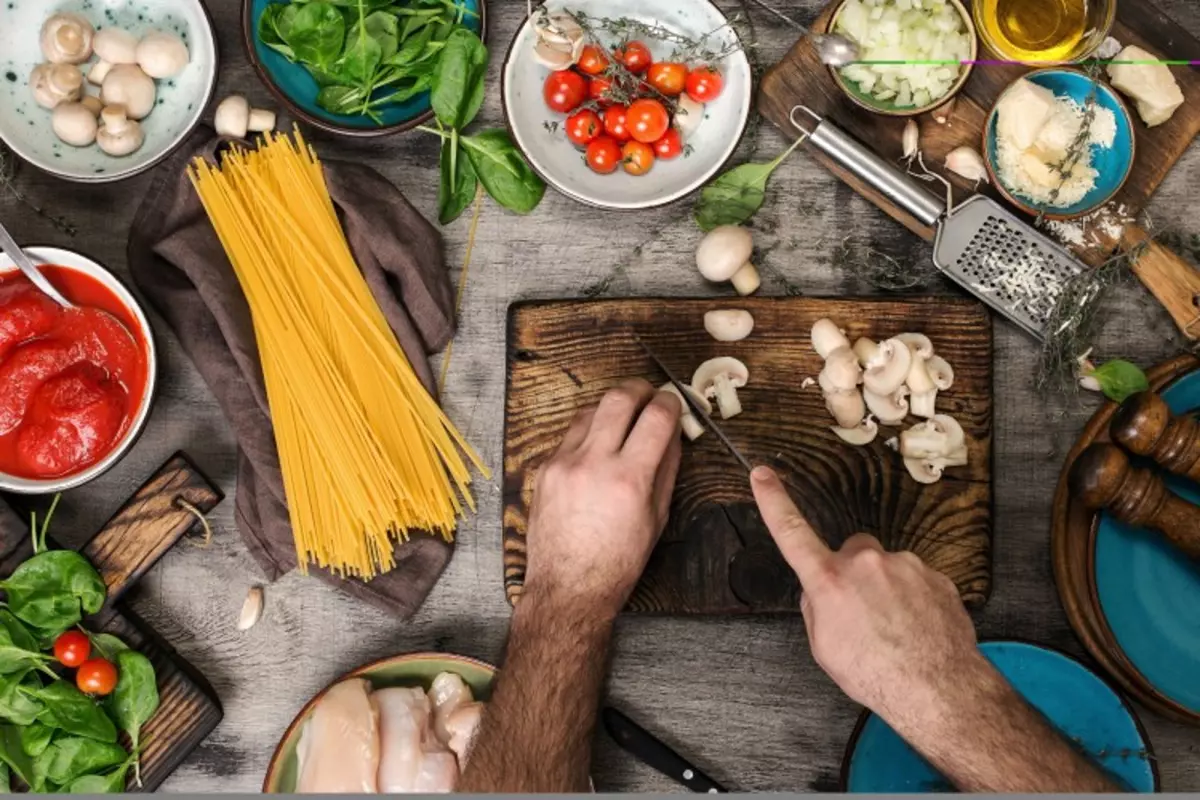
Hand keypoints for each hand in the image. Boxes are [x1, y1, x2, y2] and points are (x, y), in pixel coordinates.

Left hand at [523, 379, 681, 619]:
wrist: (568, 585)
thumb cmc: (619, 560)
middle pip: (618, 397)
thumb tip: (673, 432)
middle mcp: (593, 464)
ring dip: (612, 406)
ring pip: (591, 409)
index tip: (674, 402)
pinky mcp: (545, 468)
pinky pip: (571, 433)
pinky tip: (600, 444)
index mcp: (629, 480)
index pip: (656, 416)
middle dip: (639, 388)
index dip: (670, 401)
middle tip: (649, 394)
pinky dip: (590, 430)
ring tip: (624, 418)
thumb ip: (666, 468)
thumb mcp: (657, 517)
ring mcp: (564, 463)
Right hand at [751, 466, 980, 724]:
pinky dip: (913, 600)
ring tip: (892, 630)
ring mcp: (905, 566)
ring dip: (885, 590)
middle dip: (852, 573)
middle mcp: (866, 564)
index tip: (762, 475)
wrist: (937, 688)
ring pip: (886, 567)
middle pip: (852, 552)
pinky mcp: (935, 576)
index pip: (792, 532)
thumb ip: (816, 608)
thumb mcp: (824, 647)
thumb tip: (820, 592)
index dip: (773, 500)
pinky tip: (914, 629)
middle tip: (859, 613)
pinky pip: (915, 581)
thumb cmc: (877, 674)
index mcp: (829, 581)